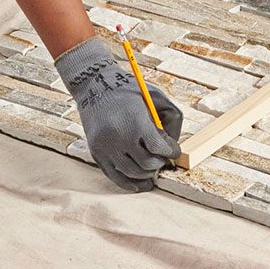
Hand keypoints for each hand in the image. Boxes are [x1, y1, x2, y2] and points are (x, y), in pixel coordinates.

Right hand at [53, 37, 182, 191]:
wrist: (94, 84)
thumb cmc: (129, 89)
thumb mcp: (155, 95)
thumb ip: (170, 118)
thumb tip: (174, 145)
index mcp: (134, 120)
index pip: (158, 148)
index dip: (171, 152)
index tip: (175, 152)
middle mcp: (118, 136)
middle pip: (146, 163)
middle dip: (159, 163)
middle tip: (163, 159)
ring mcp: (105, 147)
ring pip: (132, 173)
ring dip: (147, 174)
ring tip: (153, 169)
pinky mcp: (96, 153)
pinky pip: (114, 176)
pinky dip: (129, 183)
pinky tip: (140, 184)